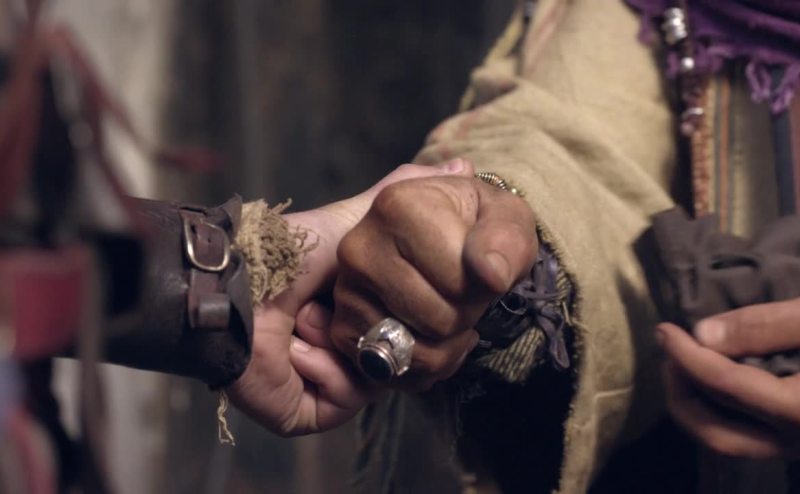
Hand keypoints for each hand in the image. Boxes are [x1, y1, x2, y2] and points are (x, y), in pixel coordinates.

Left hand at [227, 160, 468, 435]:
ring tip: (305, 317)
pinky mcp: (306, 411)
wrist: (238, 284)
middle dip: (375, 323)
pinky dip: (323, 369)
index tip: (415, 288)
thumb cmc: (289, 251)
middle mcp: (348, 349)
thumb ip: (405, 191)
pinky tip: (294, 346)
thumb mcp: (357, 218)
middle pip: (400, 354)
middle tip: (342, 301)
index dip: (417, 309)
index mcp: (362, 312)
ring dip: (341, 342)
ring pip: (376, 378)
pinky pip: (345, 399)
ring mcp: (326, 382)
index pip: (414, 322)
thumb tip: (463, 165)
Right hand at [331, 163, 537, 390]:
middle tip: (463, 291)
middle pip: (438, 320)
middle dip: (465, 315)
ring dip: (447, 344)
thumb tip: (491, 274)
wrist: (440, 237)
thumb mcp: (507, 218)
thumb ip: (507, 240)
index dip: (485, 286)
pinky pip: (395, 371)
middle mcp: (360, 247)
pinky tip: (430, 334)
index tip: (480, 267)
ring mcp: (346, 290)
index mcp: (398, 206)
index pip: (459, 280)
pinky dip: (423, 365)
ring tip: (451, 312)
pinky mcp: (342, 328)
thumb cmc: (475, 228)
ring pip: (417, 352)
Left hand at [658, 298, 799, 457]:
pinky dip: (717, 411)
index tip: (664, 331)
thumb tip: (704, 334)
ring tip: (682, 366)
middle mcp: (797, 441)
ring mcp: (795, 445)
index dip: (687, 356)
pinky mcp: (794, 437)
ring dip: (696, 407)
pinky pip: (746, 436)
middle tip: (669, 356)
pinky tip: (710, 379)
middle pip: (717, 434)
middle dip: (681, 395)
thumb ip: (767, 326)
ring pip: (729, 442)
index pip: (726, 387)